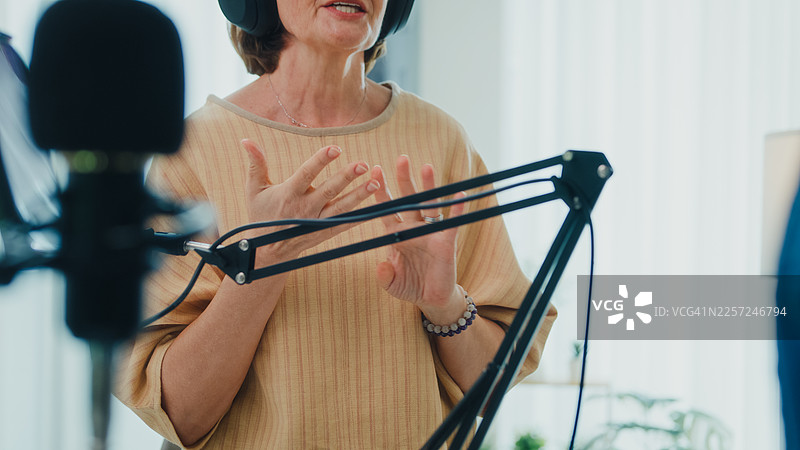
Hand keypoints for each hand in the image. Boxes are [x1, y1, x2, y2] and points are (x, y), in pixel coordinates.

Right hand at [242, 139, 381, 262]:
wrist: (266, 250)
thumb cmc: (261, 215)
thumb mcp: (254, 190)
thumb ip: (255, 164)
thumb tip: (246, 140)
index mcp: (289, 194)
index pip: (307, 174)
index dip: (321, 161)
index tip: (336, 149)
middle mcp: (305, 208)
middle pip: (329, 190)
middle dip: (346, 177)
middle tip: (363, 164)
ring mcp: (316, 222)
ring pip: (341, 208)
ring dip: (359, 196)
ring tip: (375, 183)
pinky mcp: (325, 233)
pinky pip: (345, 225)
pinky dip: (359, 217)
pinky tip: (374, 208)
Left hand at [374, 155, 467, 323]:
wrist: (432, 298)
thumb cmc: (410, 286)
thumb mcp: (392, 284)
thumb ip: (385, 276)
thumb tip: (380, 267)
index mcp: (396, 234)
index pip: (387, 209)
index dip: (380, 191)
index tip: (374, 171)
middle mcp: (413, 228)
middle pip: (408, 199)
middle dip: (404, 179)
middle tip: (401, 158)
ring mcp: (430, 233)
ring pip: (429, 205)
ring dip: (428, 186)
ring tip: (427, 166)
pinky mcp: (446, 242)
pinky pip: (452, 223)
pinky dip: (457, 209)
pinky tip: (459, 194)